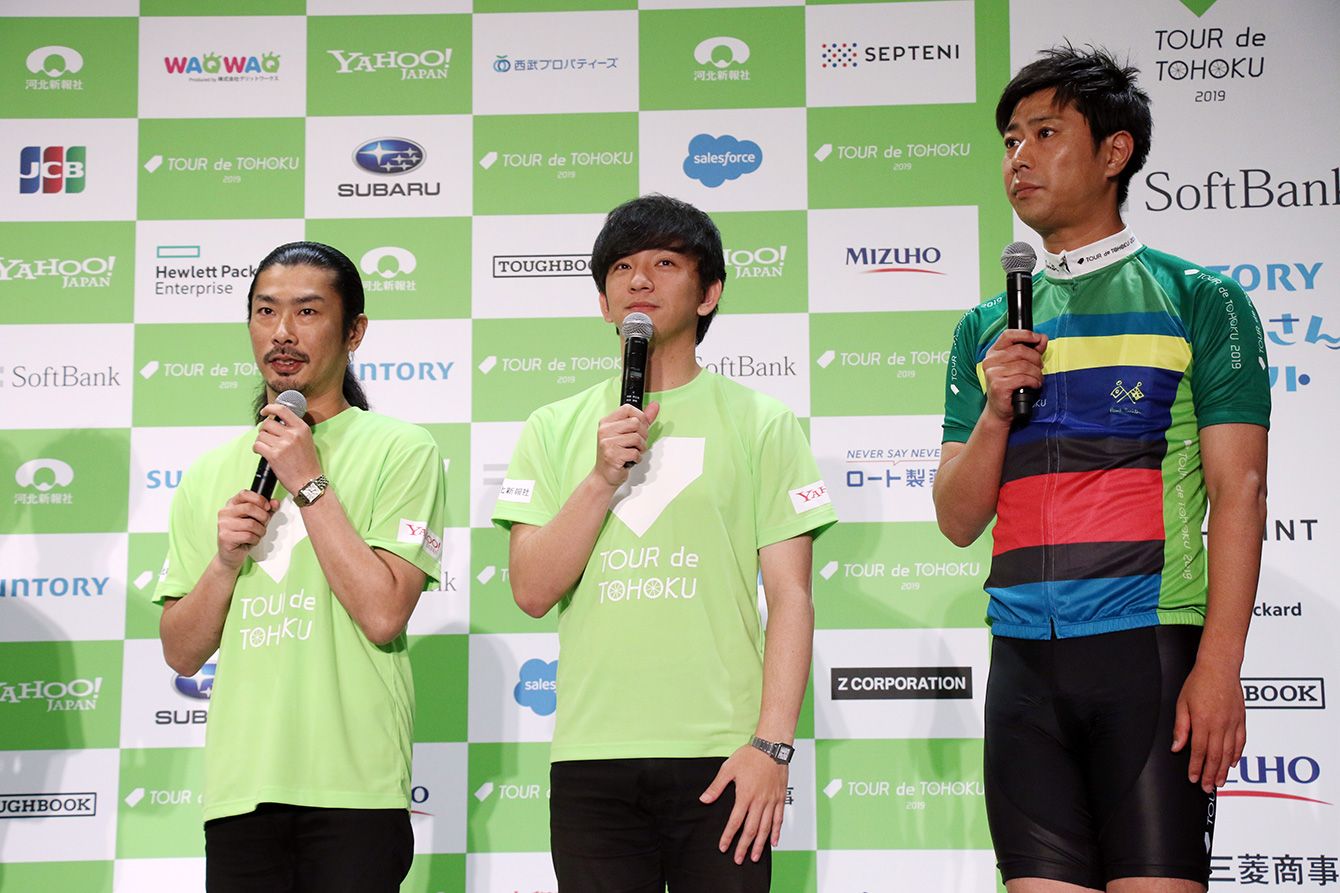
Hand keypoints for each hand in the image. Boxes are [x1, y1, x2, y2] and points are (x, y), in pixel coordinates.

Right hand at [216, 490, 277, 569]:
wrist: (232, 555)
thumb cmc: (244, 535)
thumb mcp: (257, 520)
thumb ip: (267, 510)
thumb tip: (275, 502)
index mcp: (231, 505)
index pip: (244, 494)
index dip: (259, 499)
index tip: (267, 507)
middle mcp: (225, 513)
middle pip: (250, 508)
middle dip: (263, 517)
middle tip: (265, 523)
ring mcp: (223, 525)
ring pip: (251, 524)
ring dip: (260, 531)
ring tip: (258, 534)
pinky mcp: (225, 537)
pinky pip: (248, 536)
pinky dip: (255, 539)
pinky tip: (251, 541)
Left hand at [253, 402, 321, 493]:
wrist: (308, 482)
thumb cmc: (307, 464)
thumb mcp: (306, 440)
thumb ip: (293, 429)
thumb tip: (274, 421)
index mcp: (302, 428)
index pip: (282, 410)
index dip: (270, 408)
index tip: (264, 411)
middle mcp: (293, 434)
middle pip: (267, 423)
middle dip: (264, 430)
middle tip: (267, 437)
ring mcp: (283, 444)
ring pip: (261, 434)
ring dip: (260, 441)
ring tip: (266, 447)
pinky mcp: (274, 455)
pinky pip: (257, 445)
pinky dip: (256, 449)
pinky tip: (262, 453)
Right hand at [591, 401, 659, 487]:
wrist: (604, 475)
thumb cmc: (616, 454)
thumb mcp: (628, 433)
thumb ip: (642, 419)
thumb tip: (655, 406)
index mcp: (607, 422)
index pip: (628, 408)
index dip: (640, 416)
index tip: (641, 426)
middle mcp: (605, 430)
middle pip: (636, 423)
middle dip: (642, 435)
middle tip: (636, 443)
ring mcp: (607, 442)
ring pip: (637, 438)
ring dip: (640, 448)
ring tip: (633, 452)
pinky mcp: (612, 455)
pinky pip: (635, 452)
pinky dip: (637, 458)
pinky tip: (629, 460)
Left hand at [700, 744, 788, 863]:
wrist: (772, 746)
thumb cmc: (750, 756)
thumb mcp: (728, 769)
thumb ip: (716, 787)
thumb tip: (704, 799)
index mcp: (745, 796)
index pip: (735, 822)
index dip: (728, 836)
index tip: (723, 847)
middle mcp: (759, 801)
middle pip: (751, 830)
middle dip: (744, 846)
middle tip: (738, 859)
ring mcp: (771, 801)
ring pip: (765, 828)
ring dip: (760, 844)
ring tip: (755, 856)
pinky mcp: (780, 798)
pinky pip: (779, 819)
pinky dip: (776, 832)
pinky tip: (774, 842)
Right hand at [980, 329, 1047, 422]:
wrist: (1000, 410)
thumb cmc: (1010, 386)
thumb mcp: (1020, 365)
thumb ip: (1031, 350)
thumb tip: (1042, 338)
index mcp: (993, 353)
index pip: (1009, 335)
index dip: (1026, 335)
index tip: (1038, 339)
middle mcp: (990, 361)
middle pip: (1020, 350)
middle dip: (1036, 359)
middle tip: (1039, 368)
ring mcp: (993, 373)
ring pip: (1024, 366)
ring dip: (1036, 373)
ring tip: (1037, 379)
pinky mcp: (999, 385)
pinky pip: (1023, 378)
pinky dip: (1033, 382)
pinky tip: (1033, 385)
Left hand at [1172, 659, 1246, 792]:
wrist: (1220, 667)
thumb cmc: (1199, 683)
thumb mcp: (1182, 703)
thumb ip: (1181, 727)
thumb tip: (1177, 747)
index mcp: (1203, 722)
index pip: (1199, 751)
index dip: (1196, 768)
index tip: (1193, 779)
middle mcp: (1220, 725)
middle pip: (1216, 757)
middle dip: (1211, 775)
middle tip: (1207, 788)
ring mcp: (1233, 723)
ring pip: (1229, 753)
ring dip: (1224, 770)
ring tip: (1220, 782)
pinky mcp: (1241, 720)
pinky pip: (1241, 742)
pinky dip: (1237, 755)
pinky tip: (1233, 764)